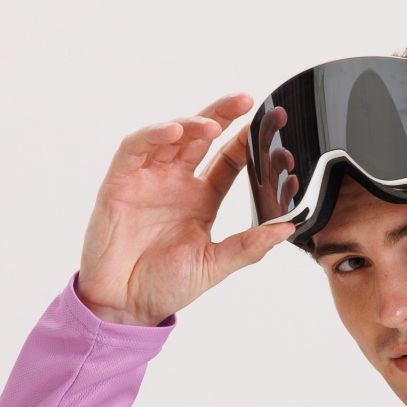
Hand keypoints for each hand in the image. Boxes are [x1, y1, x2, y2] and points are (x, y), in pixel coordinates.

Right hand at [77, 92, 294, 325]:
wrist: (125, 306)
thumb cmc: (166, 286)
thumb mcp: (215, 266)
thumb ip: (249, 247)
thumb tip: (287, 229)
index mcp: (201, 199)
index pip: (227, 160)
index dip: (245, 141)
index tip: (270, 125)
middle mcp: (175, 183)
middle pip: (201, 137)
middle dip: (222, 115)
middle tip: (247, 101)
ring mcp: (147, 179)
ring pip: (170, 136)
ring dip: (191, 123)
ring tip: (213, 124)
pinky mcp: (119, 182)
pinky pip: (135, 148)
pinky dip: (153, 135)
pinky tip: (174, 132)